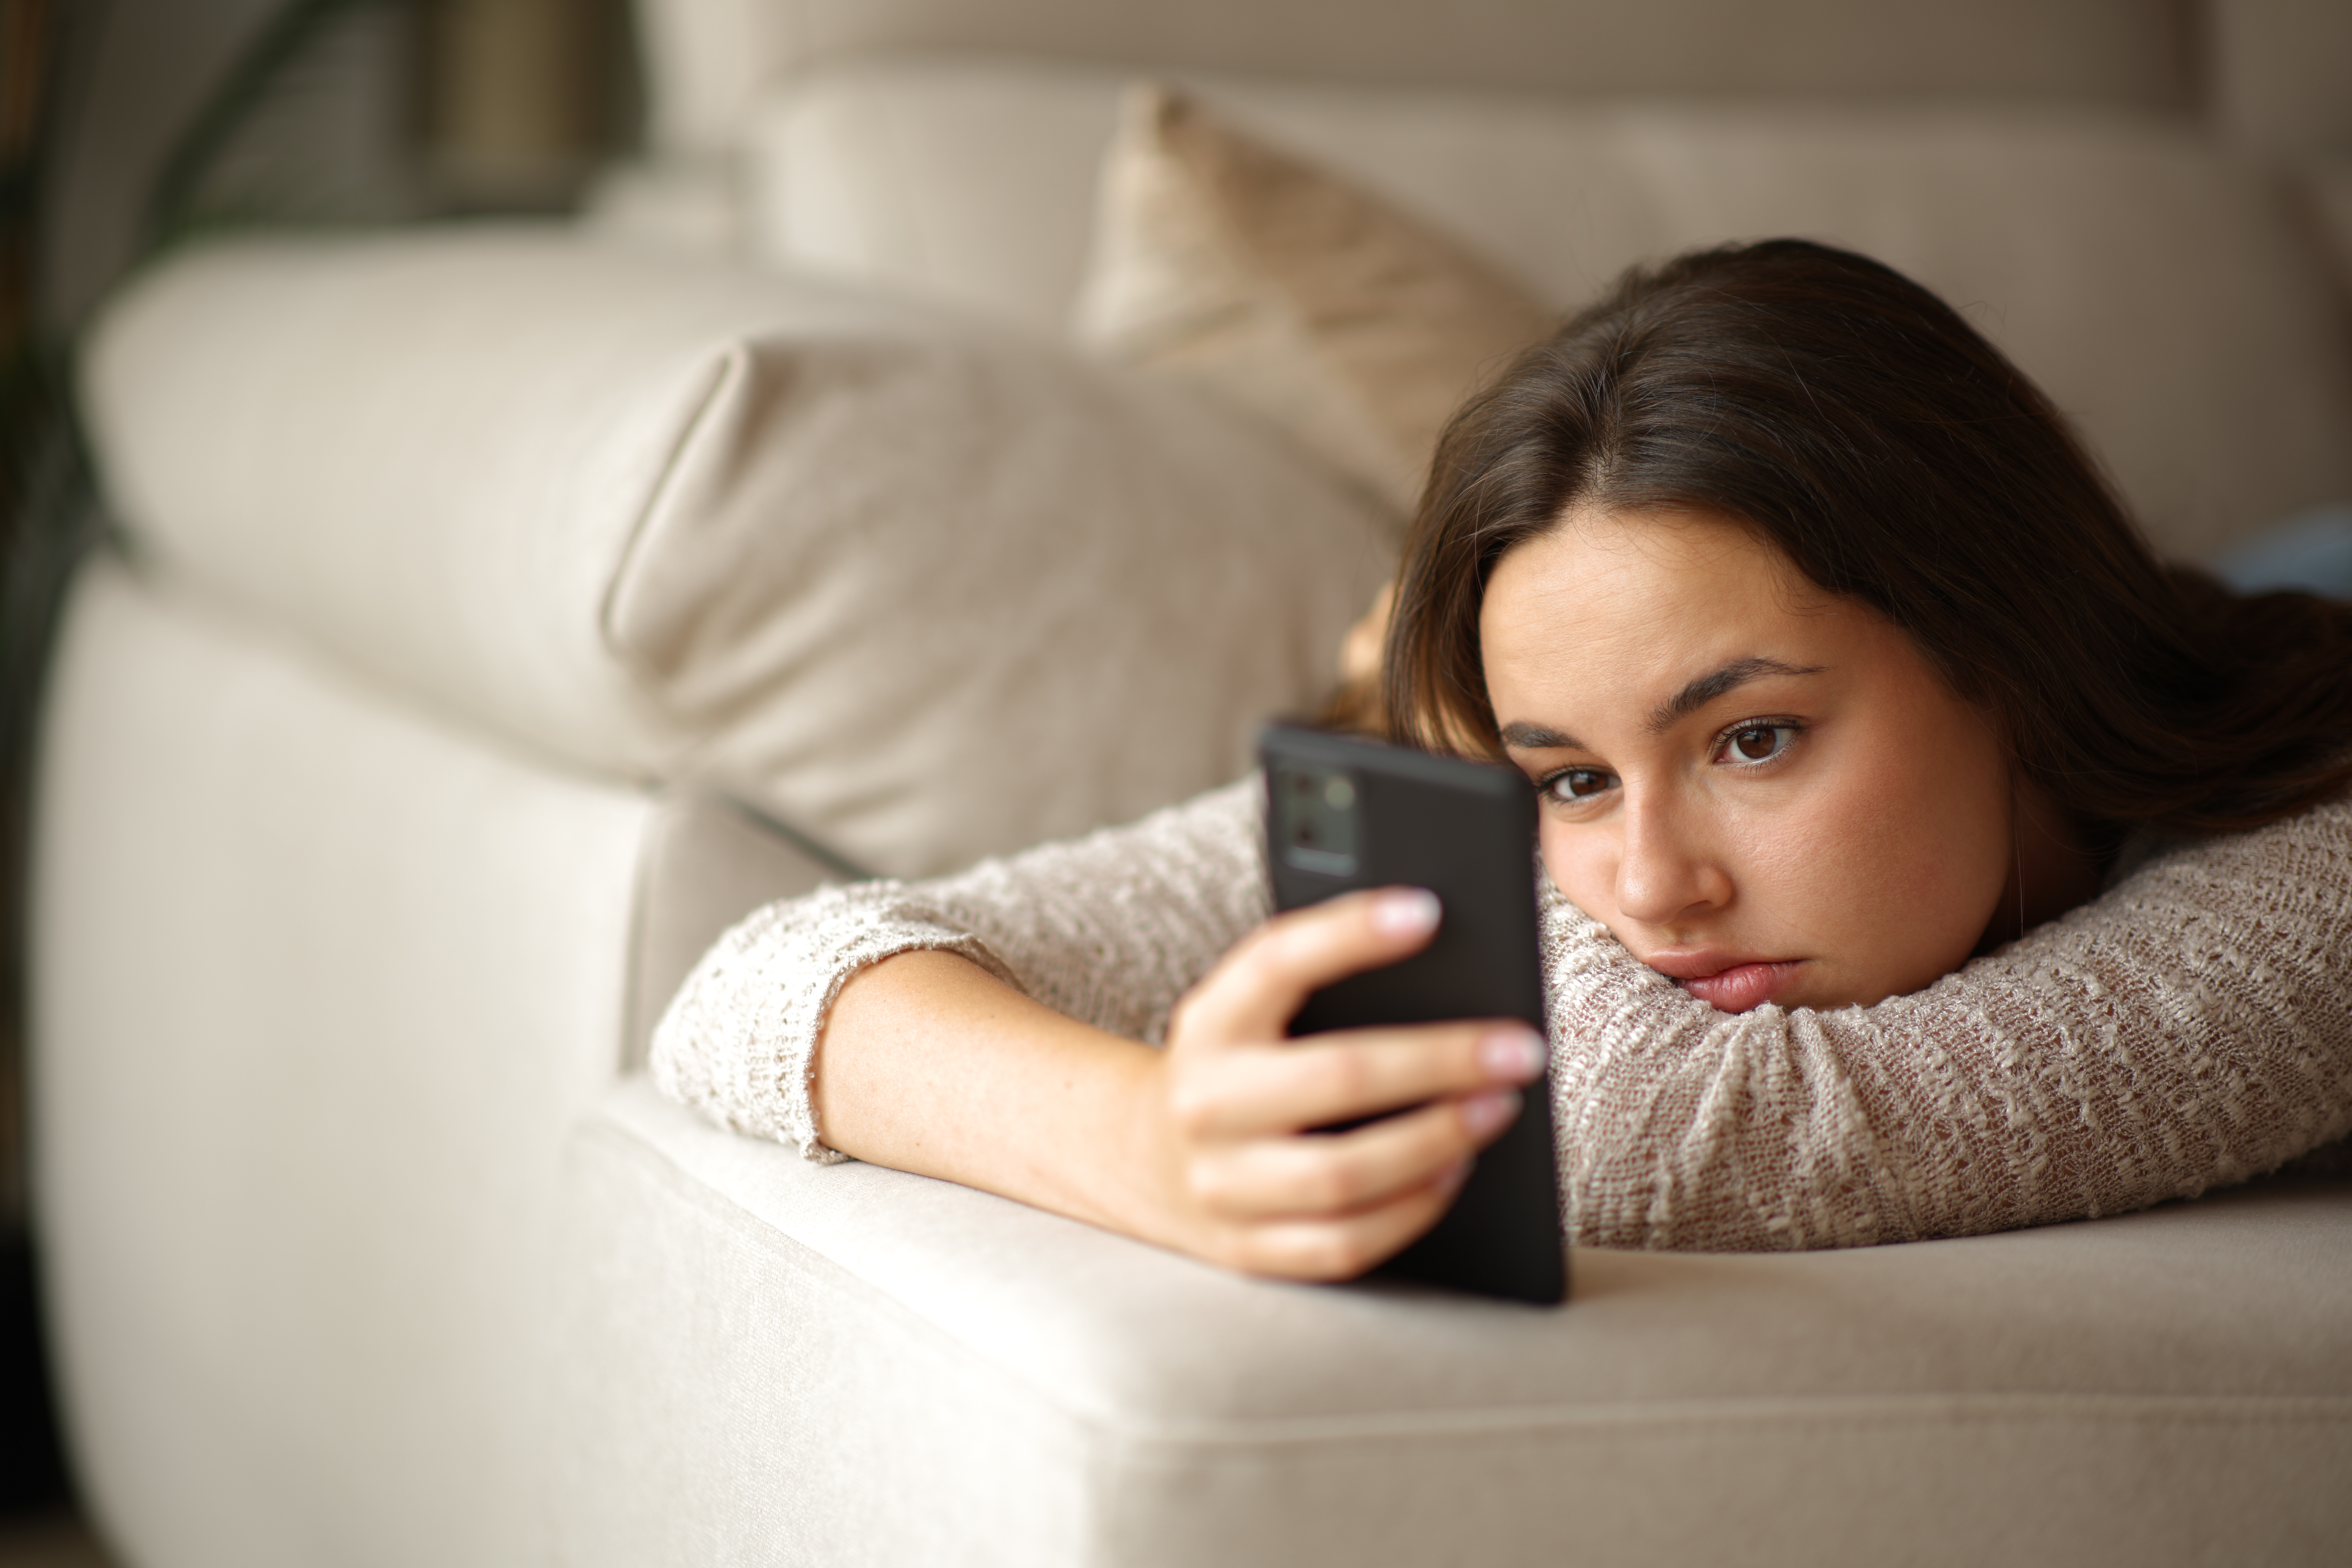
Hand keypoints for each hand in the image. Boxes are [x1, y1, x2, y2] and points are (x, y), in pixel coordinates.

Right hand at [1133, 887, 1547, 1280]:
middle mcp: (1205, 1102)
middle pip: (1335, 1077)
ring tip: (1498, 1109)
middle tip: (1520, 1047)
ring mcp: (1221, 1184)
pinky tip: (1454, 1173)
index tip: (1427, 911)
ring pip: (1342, 1175)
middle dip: (1440, 1060)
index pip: (1275, 961)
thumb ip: (1319, 981)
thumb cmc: (1239, 1067)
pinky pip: (1342, 1243)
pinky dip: (1409, 1211)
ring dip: (1436, 1142)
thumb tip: (1436, 944)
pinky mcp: (1246, 1249)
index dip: (1348, 932)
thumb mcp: (1252, 1011)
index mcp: (1210, 1022)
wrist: (1145, 1159)